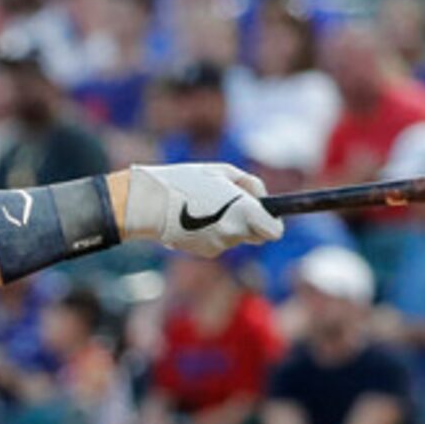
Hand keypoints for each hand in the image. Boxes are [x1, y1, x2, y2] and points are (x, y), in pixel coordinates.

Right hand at [121, 162, 282, 258]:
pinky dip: (212, 233)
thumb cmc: (186, 182)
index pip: (274, 231)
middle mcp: (235, 233)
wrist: (149, 205)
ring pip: (234, 238)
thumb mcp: (222, 171)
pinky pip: (217, 243)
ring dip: (228, 225)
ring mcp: (219, 246)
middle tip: (231, 205)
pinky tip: (196, 219)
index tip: (265, 213)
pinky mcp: (204, 252)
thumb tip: (260, 199)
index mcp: (245, 212)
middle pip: (255, 236)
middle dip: (249, 223)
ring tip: (207, 207)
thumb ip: (249, 184)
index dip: (272, 222)